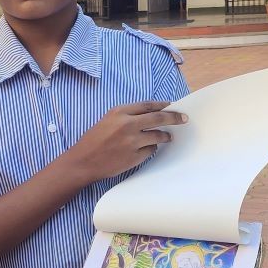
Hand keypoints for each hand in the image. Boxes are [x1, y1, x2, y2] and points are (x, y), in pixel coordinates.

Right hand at [65, 101, 186, 183]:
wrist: (84, 161)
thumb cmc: (94, 140)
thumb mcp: (108, 120)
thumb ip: (127, 115)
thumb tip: (153, 113)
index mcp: (120, 112)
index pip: (148, 105)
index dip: (162, 105)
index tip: (172, 106)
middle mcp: (127, 125)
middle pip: (159, 118)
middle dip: (174, 118)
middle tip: (183, 119)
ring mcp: (132, 141)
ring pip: (158, 135)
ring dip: (165, 136)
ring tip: (168, 137)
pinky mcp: (135, 156)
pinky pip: (151, 150)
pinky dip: (151, 148)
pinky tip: (145, 149)